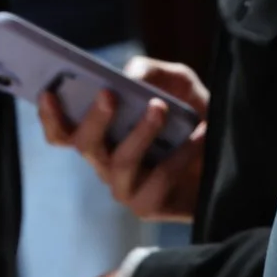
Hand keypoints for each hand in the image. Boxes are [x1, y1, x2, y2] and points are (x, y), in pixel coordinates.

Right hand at [37, 59, 207, 222]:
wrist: (228, 149)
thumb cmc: (193, 113)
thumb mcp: (176, 82)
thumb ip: (152, 71)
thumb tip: (128, 75)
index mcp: (101, 134)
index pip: (62, 131)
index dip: (49, 116)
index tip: (48, 93)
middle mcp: (105, 162)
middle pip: (84, 144)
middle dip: (94, 119)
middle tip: (110, 93)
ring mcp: (125, 187)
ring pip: (119, 162)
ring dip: (139, 133)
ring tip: (161, 108)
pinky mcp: (149, 205)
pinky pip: (158, 179)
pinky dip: (180, 155)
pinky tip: (199, 135)